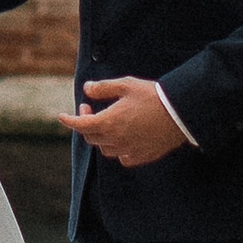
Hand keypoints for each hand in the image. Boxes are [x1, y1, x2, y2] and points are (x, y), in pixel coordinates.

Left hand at [68, 76, 186, 166]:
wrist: (180, 113)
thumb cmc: (152, 96)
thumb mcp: (126, 85)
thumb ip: (103, 88)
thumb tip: (87, 89)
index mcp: (109, 122)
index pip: (80, 125)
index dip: (69, 120)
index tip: (61, 116)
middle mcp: (116, 140)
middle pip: (91, 137)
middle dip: (85, 123)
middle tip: (89, 109)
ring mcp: (129, 150)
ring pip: (105, 149)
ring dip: (100, 137)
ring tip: (106, 123)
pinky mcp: (142, 156)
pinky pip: (123, 158)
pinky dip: (117, 150)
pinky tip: (122, 140)